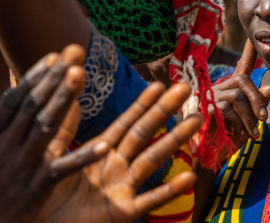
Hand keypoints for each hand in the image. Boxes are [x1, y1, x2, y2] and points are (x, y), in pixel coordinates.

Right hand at [0, 45, 102, 222]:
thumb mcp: (6, 148)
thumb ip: (30, 123)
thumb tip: (58, 98)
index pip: (16, 100)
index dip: (34, 77)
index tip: (54, 56)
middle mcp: (6, 146)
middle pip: (33, 106)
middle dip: (54, 79)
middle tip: (74, 54)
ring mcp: (21, 166)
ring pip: (45, 128)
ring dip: (63, 100)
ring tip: (80, 76)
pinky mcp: (36, 188)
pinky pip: (62, 169)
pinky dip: (82, 157)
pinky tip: (105, 144)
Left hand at [36, 79, 201, 222]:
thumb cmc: (48, 196)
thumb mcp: (53, 159)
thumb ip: (62, 132)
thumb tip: (70, 100)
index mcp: (102, 151)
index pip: (126, 122)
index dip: (143, 103)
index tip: (159, 84)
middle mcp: (117, 165)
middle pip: (144, 133)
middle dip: (164, 110)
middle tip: (185, 88)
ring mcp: (124, 187)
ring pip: (153, 159)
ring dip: (175, 139)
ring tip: (196, 120)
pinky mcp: (123, 212)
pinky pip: (150, 200)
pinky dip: (169, 190)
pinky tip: (189, 178)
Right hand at [212, 40, 269, 146]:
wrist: (211, 158)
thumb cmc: (230, 139)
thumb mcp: (249, 122)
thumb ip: (258, 105)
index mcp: (231, 90)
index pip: (242, 68)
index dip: (248, 52)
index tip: (253, 38)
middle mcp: (219, 89)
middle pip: (243, 81)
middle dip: (257, 99)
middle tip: (263, 119)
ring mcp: (210, 97)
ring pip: (238, 97)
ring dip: (248, 118)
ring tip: (250, 134)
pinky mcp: (204, 108)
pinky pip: (227, 110)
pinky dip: (237, 124)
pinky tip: (235, 134)